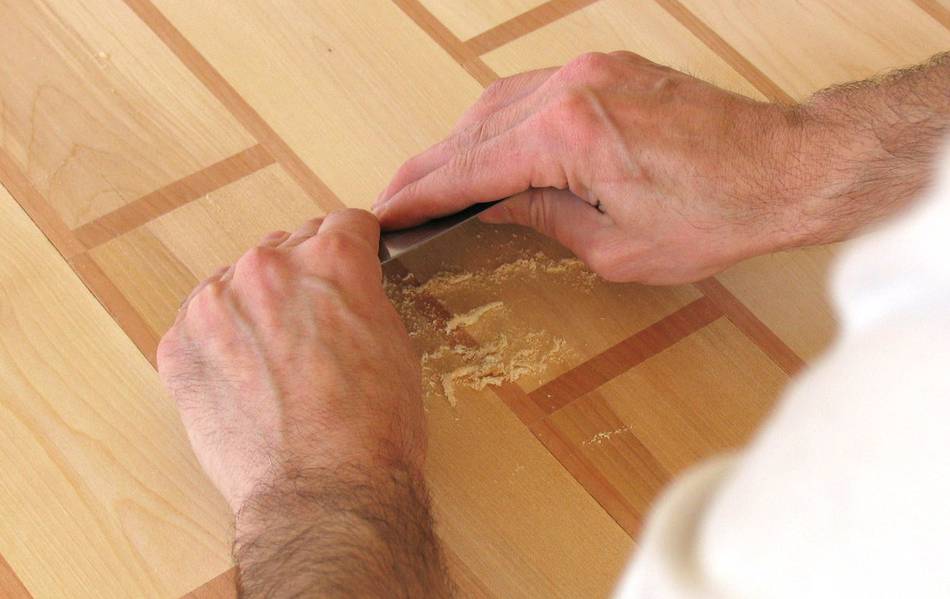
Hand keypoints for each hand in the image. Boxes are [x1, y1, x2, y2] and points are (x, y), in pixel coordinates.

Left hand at [157, 209, 422, 514]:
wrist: (325, 493)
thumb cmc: (373, 430)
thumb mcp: (396, 344)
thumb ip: (362, 297)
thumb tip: (346, 291)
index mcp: (330, 259)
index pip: (343, 224)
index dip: (354, 248)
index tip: (350, 262)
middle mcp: (267, 267)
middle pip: (287, 248)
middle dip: (303, 279)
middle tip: (314, 327)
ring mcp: (215, 304)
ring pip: (238, 283)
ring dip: (258, 307)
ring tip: (277, 361)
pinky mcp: (178, 344)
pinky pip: (201, 323)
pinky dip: (220, 341)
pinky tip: (245, 377)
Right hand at [374, 51, 806, 283]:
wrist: (786, 168)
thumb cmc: (717, 214)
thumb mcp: (615, 247)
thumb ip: (542, 218)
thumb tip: (495, 206)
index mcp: (568, 136)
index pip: (470, 168)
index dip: (423, 195)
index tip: (387, 213)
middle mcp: (571, 89)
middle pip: (474, 129)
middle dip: (430, 167)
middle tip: (396, 199)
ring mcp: (591, 71)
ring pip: (499, 104)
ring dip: (463, 143)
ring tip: (434, 179)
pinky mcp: (610, 69)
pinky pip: (535, 92)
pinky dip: (503, 122)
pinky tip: (490, 146)